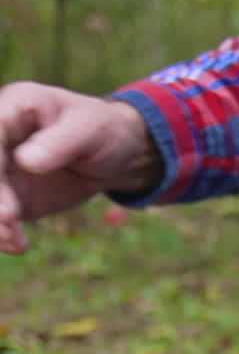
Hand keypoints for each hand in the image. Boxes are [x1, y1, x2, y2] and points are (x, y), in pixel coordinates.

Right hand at [0, 82, 162, 252]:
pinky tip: (18, 245)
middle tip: (8, 220)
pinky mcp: (10, 196)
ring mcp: (1, 170)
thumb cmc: (101, 130)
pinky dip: (3, 234)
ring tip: (15, 240)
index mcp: (12, 108)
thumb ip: (59, 143)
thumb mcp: (88, 130)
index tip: (3, 194)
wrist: (114, 154)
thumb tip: (25, 161)